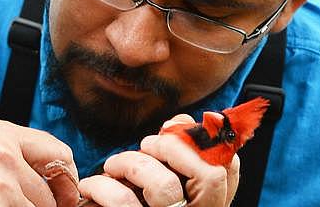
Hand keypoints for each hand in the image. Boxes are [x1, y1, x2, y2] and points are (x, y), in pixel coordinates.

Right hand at [0, 118, 79, 206]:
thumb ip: (6, 152)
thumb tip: (45, 171)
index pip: (56, 150)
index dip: (65, 177)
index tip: (64, 193)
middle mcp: (3, 151)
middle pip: (52, 187)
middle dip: (46, 204)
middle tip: (23, 205)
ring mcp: (3, 180)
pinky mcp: (0, 204)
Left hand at [77, 115, 238, 206]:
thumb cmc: (132, 201)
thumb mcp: (159, 180)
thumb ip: (174, 155)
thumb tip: (181, 122)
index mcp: (205, 204)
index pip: (228, 171)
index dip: (207, 142)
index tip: (175, 127)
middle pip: (210, 176)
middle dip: (172, 147)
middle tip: (146, 144)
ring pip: (164, 186)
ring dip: (131, 163)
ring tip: (113, 167)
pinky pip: (123, 201)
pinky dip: (102, 186)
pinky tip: (91, 188)